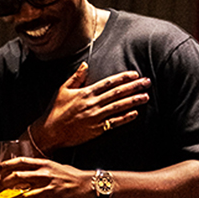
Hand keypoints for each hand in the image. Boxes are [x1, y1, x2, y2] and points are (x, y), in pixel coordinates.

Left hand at [0, 155, 93, 197]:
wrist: (86, 186)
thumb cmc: (71, 176)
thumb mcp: (54, 166)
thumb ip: (40, 168)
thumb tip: (24, 172)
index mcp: (44, 163)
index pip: (20, 162)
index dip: (5, 166)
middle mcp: (43, 175)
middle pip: (16, 178)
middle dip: (2, 185)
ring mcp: (46, 189)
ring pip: (21, 196)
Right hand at [31, 63, 149, 149]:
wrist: (51, 132)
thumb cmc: (56, 111)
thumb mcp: (63, 90)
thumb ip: (76, 77)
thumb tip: (85, 65)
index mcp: (86, 93)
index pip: (109, 82)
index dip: (123, 78)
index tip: (135, 74)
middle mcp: (93, 104)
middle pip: (117, 93)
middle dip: (134, 87)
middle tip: (147, 82)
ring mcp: (95, 117)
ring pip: (118, 106)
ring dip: (133, 101)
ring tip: (146, 96)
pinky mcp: (96, 129)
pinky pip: (113, 123)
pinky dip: (125, 118)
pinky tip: (135, 113)